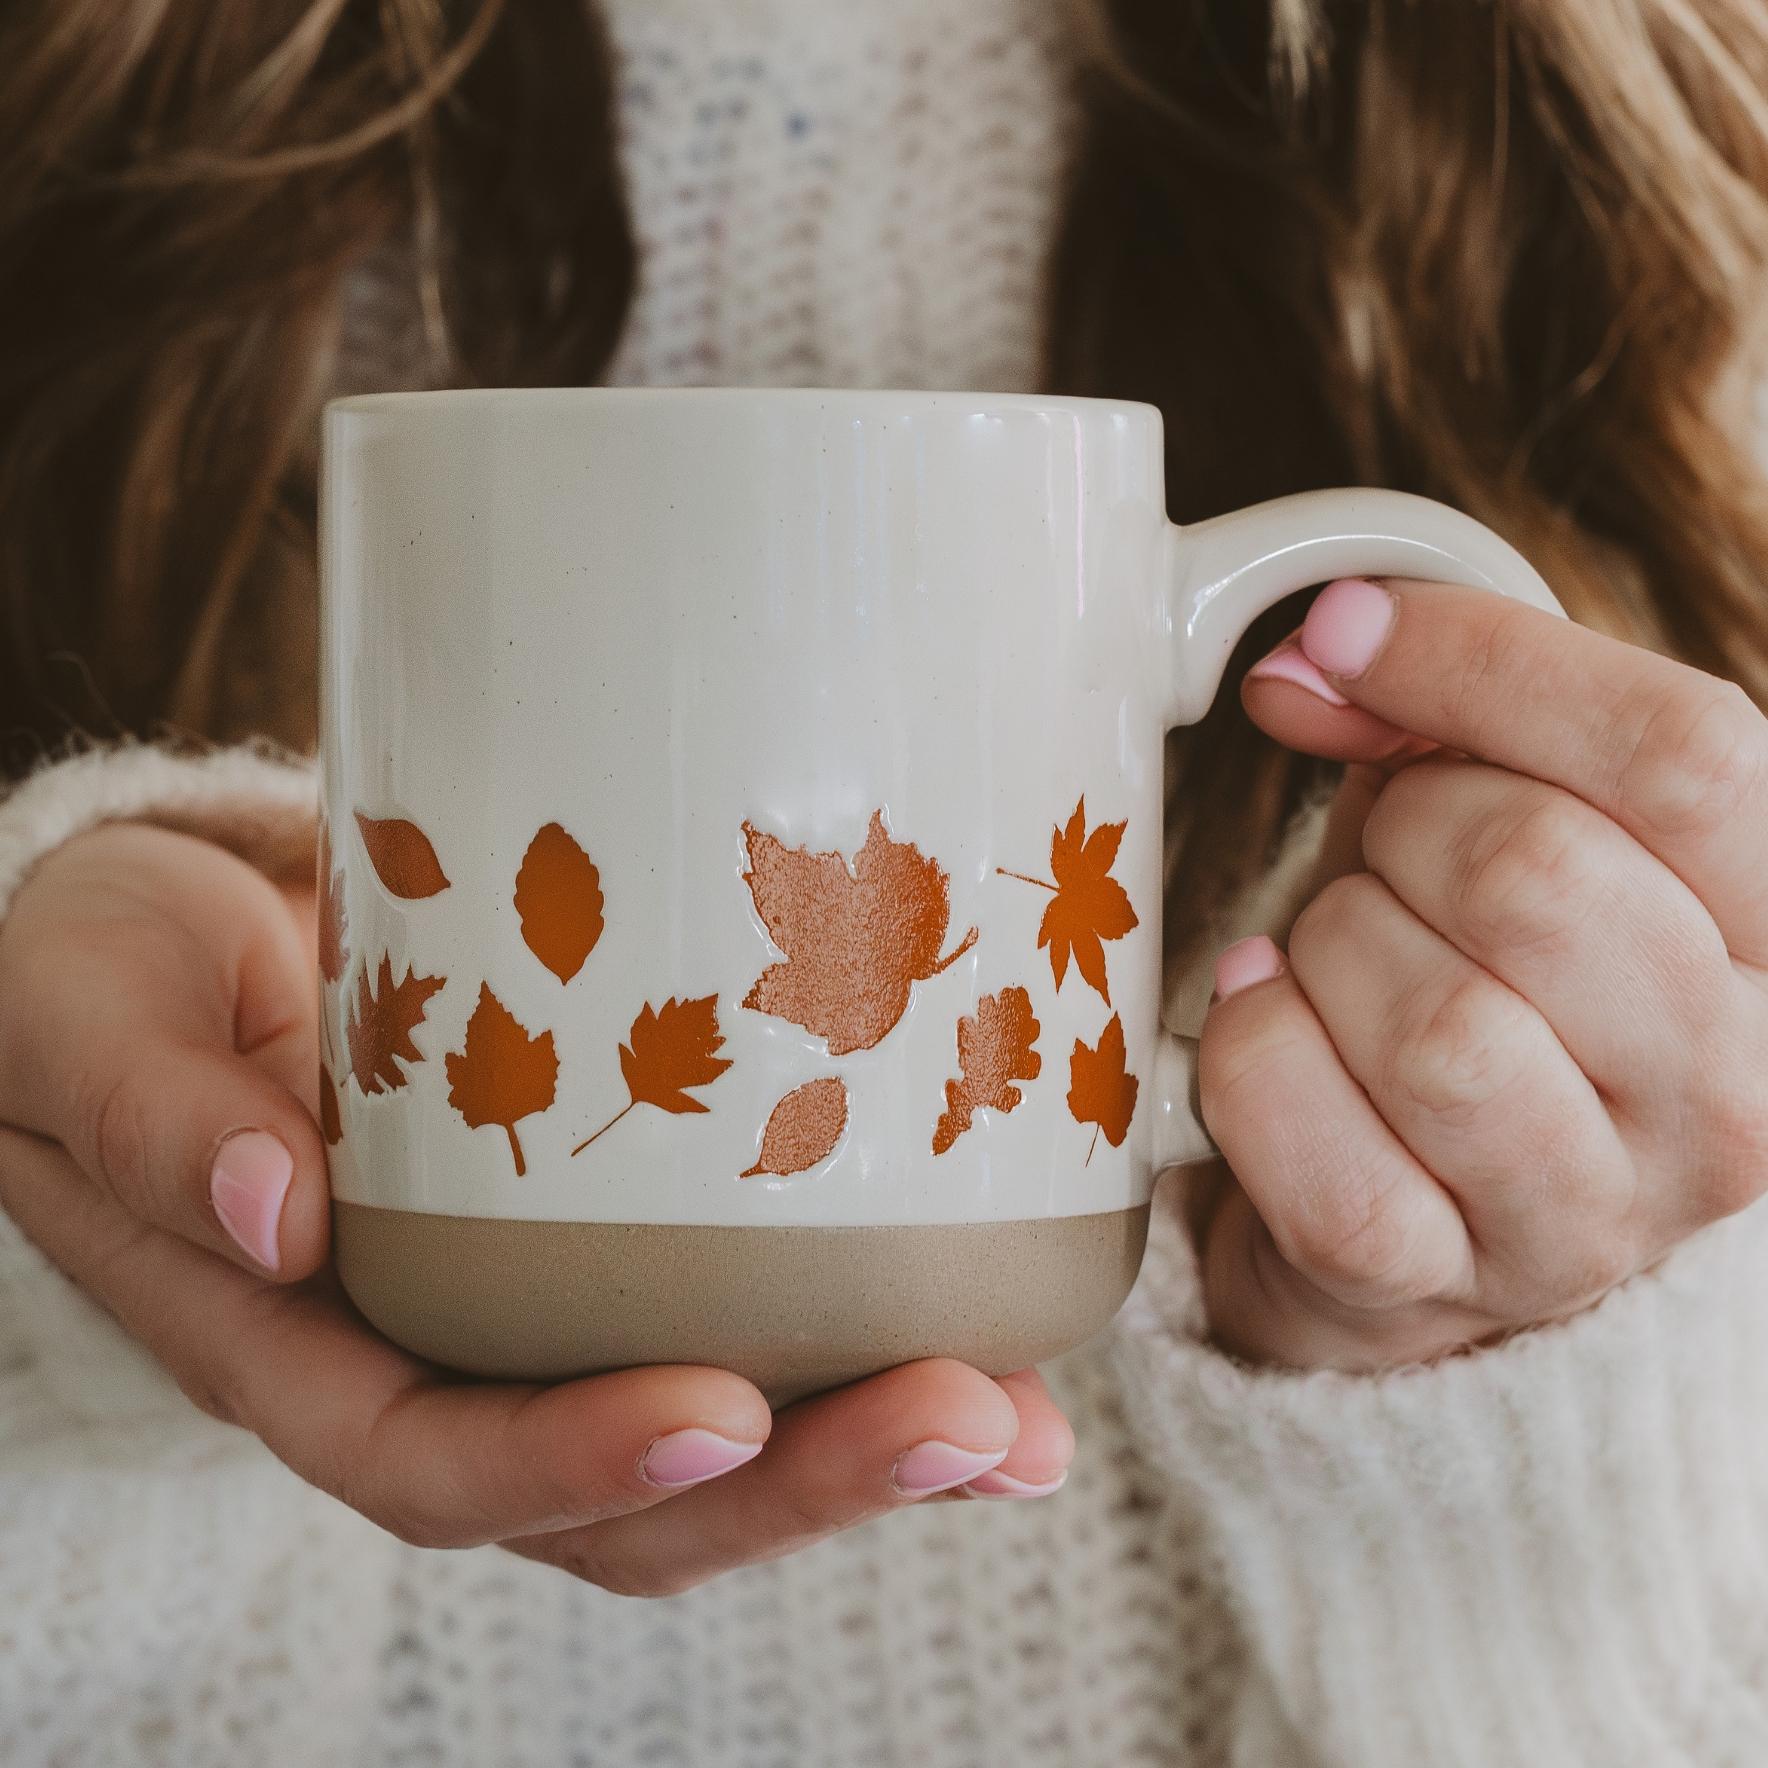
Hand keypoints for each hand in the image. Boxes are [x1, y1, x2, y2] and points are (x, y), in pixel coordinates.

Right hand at [0, 823, 1071, 1592]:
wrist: (170, 931)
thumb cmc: (106, 984)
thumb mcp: (86, 1029)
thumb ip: (158, 1122)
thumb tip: (277, 1214)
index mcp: (300, 1350)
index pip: (438, 1461)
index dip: (577, 1460)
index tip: (727, 1409)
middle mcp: (436, 1358)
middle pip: (621, 1492)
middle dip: (801, 1482)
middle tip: (968, 1429)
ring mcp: (533, 1307)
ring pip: (711, 1436)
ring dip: (872, 1444)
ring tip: (1023, 1420)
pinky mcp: (609, 1230)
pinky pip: (738, 1313)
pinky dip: (861, 1337)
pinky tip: (993, 1316)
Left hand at [1195, 575, 1767, 1368]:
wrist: (1421, 1194)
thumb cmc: (1473, 966)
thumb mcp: (1499, 811)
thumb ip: (1447, 710)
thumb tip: (1320, 655)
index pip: (1690, 755)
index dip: (1486, 661)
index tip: (1345, 634)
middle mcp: (1728, 1094)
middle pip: (1534, 875)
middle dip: (1403, 826)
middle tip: (1385, 855)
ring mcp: (1590, 1213)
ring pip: (1430, 1025)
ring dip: (1330, 945)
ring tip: (1340, 954)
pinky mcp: (1434, 1281)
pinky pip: (1309, 1134)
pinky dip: (1252, 1046)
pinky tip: (1272, 1017)